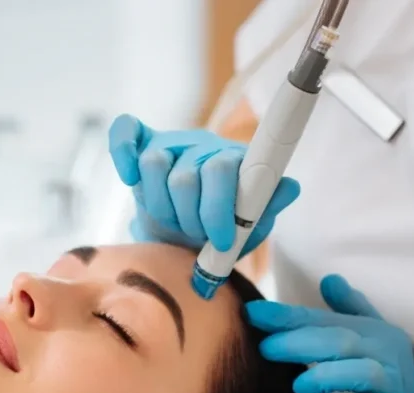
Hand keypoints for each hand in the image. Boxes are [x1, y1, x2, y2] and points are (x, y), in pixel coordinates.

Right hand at [108, 114, 300, 254]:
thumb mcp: (251, 225)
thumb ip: (268, 205)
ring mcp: (170, 146)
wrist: (188, 238)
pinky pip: (126, 132)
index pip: (222, 169)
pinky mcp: (141, 146)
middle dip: (189, 218)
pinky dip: (123, 152)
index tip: (220, 238)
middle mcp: (201, 148)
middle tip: (196, 237)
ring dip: (161, 206)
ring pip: (154, 164)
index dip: (218, 207)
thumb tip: (289, 187)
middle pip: (185, 176)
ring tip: (173, 224)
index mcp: (233, 161)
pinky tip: (129, 177)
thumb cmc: (222, 230)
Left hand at [246, 275, 413, 392]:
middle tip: (265, 348)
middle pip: (341, 342)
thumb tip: (329, 278)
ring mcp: (396, 389)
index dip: (289, 315)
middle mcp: (389, 356)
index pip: (327, 320)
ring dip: (325, 375)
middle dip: (298, 342)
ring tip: (297, 384)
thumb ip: (346, 312)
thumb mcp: (366, 344)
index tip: (252, 312)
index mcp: (376, 332)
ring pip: (363, 374)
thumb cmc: (381, 384)